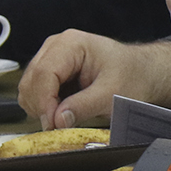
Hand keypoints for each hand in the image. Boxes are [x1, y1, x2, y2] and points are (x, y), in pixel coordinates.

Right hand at [19, 30, 170, 128]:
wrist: (142, 73)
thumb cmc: (132, 75)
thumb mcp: (112, 93)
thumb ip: (84, 106)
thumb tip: (58, 120)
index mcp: (70, 44)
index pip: (43, 74)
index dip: (44, 102)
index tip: (52, 124)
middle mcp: (56, 47)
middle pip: (31, 81)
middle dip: (41, 107)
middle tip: (59, 126)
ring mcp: (51, 58)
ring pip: (28, 89)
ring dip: (41, 108)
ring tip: (67, 115)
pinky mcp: (51, 72)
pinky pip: (35, 93)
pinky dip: (45, 107)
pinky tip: (65, 110)